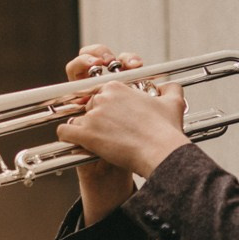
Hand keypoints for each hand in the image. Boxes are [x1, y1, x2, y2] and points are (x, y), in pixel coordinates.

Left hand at [60, 45, 189, 222]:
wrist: (161, 152)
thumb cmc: (166, 131)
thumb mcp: (173, 103)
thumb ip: (171, 89)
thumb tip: (170, 87)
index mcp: (118, 88)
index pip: (103, 94)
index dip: (108, 107)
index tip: (115, 118)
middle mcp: (103, 97)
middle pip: (90, 106)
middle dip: (98, 118)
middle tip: (110, 132)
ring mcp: (93, 115)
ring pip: (78, 119)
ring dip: (86, 129)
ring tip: (100, 141)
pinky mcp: (86, 134)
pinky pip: (65, 132)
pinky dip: (68, 137)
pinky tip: (75, 142)